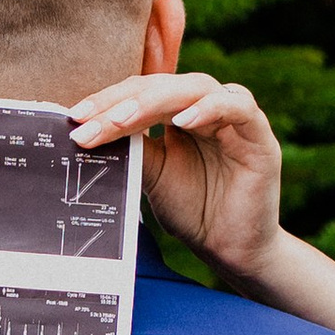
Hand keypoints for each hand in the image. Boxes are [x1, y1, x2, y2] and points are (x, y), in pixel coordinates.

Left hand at [69, 71, 283, 284]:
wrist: (230, 249)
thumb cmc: (194, 209)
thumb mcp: (152, 176)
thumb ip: (132, 148)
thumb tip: (88, 130)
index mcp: (180, 113)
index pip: (141, 92)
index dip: (107, 101)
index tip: (74, 118)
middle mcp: (207, 107)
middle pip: (162, 85)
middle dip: (121, 102)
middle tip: (87, 121)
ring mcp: (235, 117)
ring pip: (195, 88)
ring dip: (154, 101)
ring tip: (121, 120)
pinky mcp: (260, 135)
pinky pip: (238, 107)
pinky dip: (210, 109)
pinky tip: (182, 122)